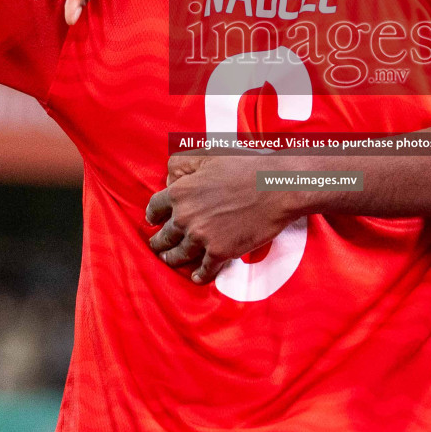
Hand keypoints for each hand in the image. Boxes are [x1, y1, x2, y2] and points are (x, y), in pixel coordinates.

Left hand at [144, 155, 303, 284]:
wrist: (277, 186)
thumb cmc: (247, 166)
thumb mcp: (208, 154)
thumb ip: (183, 164)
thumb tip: (169, 179)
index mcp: (181, 192)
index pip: (155, 208)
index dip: (153, 216)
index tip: (154, 221)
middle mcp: (185, 216)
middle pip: (163, 236)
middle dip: (158, 242)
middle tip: (158, 246)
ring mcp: (202, 237)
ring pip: (178, 255)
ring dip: (172, 259)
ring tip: (170, 261)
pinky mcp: (221, 252)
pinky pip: (204, 270)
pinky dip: (199, 275)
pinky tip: (197, 276)